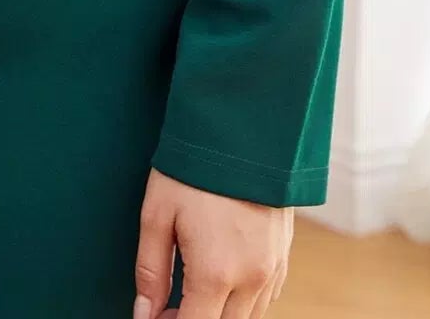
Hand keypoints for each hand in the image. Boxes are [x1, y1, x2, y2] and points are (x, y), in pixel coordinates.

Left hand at [133, 168, 291, 317]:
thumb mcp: (158, 213)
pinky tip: (223, 282)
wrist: (244, 129)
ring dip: (220, 315)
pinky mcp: (285, 254)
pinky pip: (266, 298)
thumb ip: (150, 270)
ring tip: (192, 294)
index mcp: (215, 273)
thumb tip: (144, 312)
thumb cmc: (195, 166)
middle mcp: (250, 279)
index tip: (156, 316)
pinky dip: (244, 302)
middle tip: (169, 306)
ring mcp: (272, 268)